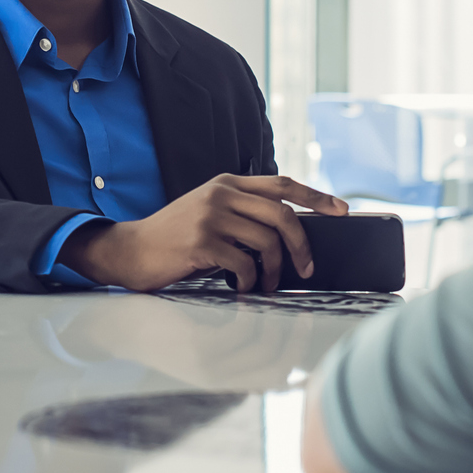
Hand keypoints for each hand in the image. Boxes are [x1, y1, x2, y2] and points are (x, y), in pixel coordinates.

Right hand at [60, 174, 348, 292]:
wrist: (131, 250)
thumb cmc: (175, 238)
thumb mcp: (208, 212)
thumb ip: (242, 213)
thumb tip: (288, 233)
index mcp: (227, 183)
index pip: (282, 183)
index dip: (316, 196)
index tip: (342, 210)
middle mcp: (221, 193)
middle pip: (283, 214)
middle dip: (302, 245)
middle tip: (305, 268)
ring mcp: (210, 216)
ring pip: (267, 241)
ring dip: (274, 271)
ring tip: (266, 285)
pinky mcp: (201, 241)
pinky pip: (244, 264)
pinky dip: (250, 281)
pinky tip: (243, 289)